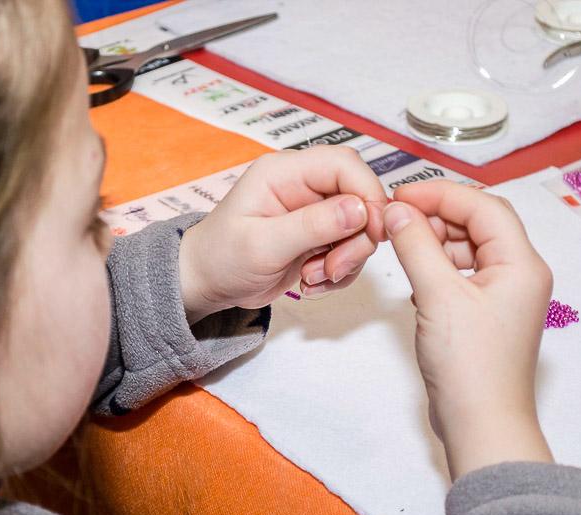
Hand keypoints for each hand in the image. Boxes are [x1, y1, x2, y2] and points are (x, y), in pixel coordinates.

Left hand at [178, 146, 388, 322]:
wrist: (207, 284)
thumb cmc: (221, 257)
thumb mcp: (263, 245)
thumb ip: (312, 226)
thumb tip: (359, 209)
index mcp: (284, 172)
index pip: (344, 165)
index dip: (367, 194)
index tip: (373, 232)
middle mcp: (302, 186)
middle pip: (359, 196)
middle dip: (357, 237)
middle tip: (332, 268)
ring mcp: (313, 212)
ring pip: (360, 227)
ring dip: (346, 260)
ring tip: (313, 278)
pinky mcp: (319, 237)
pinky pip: (350, 249)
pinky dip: (340, 272)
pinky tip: (311, 283)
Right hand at [386, 181, 553, 478]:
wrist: (482, 425)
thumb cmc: (470, 365)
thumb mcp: (438, 296)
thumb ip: (416, 246)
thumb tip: (397, 210)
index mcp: (522, 264)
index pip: (483, 206)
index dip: (441, 194)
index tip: (400, 195)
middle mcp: (520, 275)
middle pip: (479, 224)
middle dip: (437, 217)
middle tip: (396, 219)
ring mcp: (505, 297)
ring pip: (469, 250)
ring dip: (436, 244)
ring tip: (403, 251)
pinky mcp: (487, 317)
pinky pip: (463, 276)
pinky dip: (438, 270)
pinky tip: (416, 284)